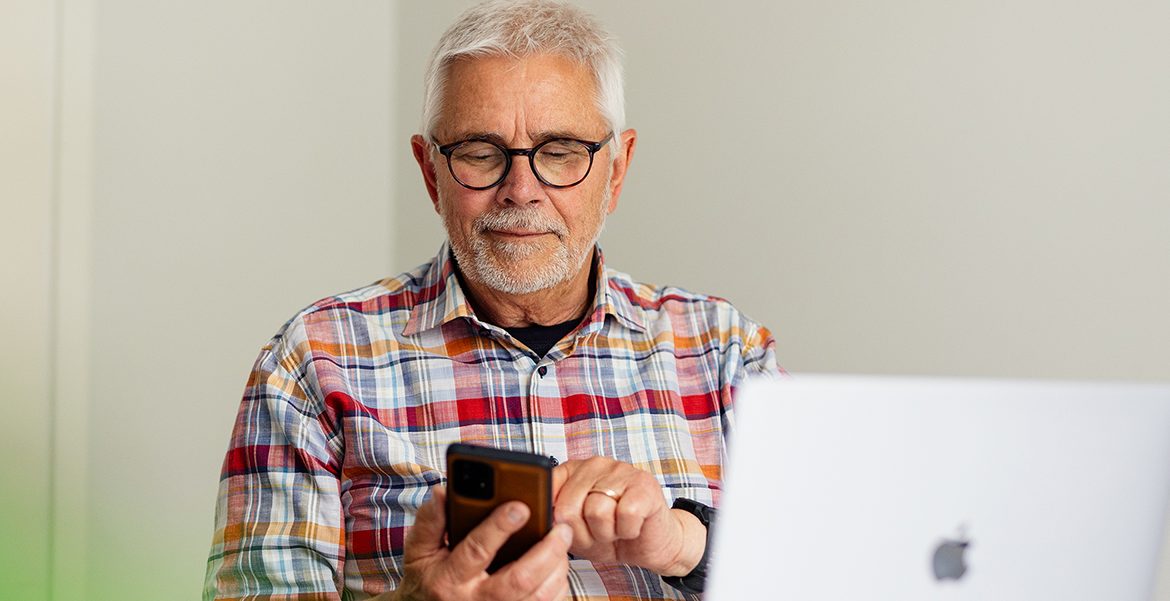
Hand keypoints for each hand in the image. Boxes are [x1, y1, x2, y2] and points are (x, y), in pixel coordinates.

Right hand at [382, 486, 572, 600]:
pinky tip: (557, 563)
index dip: (499, 528)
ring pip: (537, 595)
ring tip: (562, 540)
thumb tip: (442, 492)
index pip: (477, 551)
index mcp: (449, 578)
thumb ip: (430, 521)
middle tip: (561, 527)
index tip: (521, 506)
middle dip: (546, 551)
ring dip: (556, 566)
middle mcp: (474, 599)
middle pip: (519, 579)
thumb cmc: (427, 578)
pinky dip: (557, 584)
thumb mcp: (418, 550)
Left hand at [552, 458, 705, 576]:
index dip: (556, 519)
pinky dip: (628, 530)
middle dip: (583, 533)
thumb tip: (543, 515)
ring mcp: (621, 470)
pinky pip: (625, 514)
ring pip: (596, 511)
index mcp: (573, 471)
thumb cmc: (611, 534)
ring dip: (607, 533)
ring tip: (617, 528)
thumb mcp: (574, 530)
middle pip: (568, 507)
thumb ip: (555, 519)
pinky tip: (633, 526)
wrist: (651, 544)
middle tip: (600, 532)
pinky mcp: (644, 484)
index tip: (570, 527)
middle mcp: (595, 464)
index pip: (546, 489)